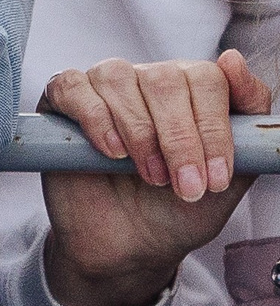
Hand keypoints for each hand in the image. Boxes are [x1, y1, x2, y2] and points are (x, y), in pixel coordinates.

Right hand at [40, 52, 270, 305]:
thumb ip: (245, 125)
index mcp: (191, 92)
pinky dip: (95, 119)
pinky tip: (110, 151)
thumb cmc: (178, 210)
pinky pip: (74, 87)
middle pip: (165, 79)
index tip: (217, 177)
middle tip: (185, 186)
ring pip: (118, 78)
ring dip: (139, 133)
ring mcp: (102, 87)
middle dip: (180, 139)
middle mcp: (146, 80)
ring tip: (149, 176)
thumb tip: (234, 59)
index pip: (207, 78)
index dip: (214, 127)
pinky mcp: (61, 100)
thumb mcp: (228, 178)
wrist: (128, 246)